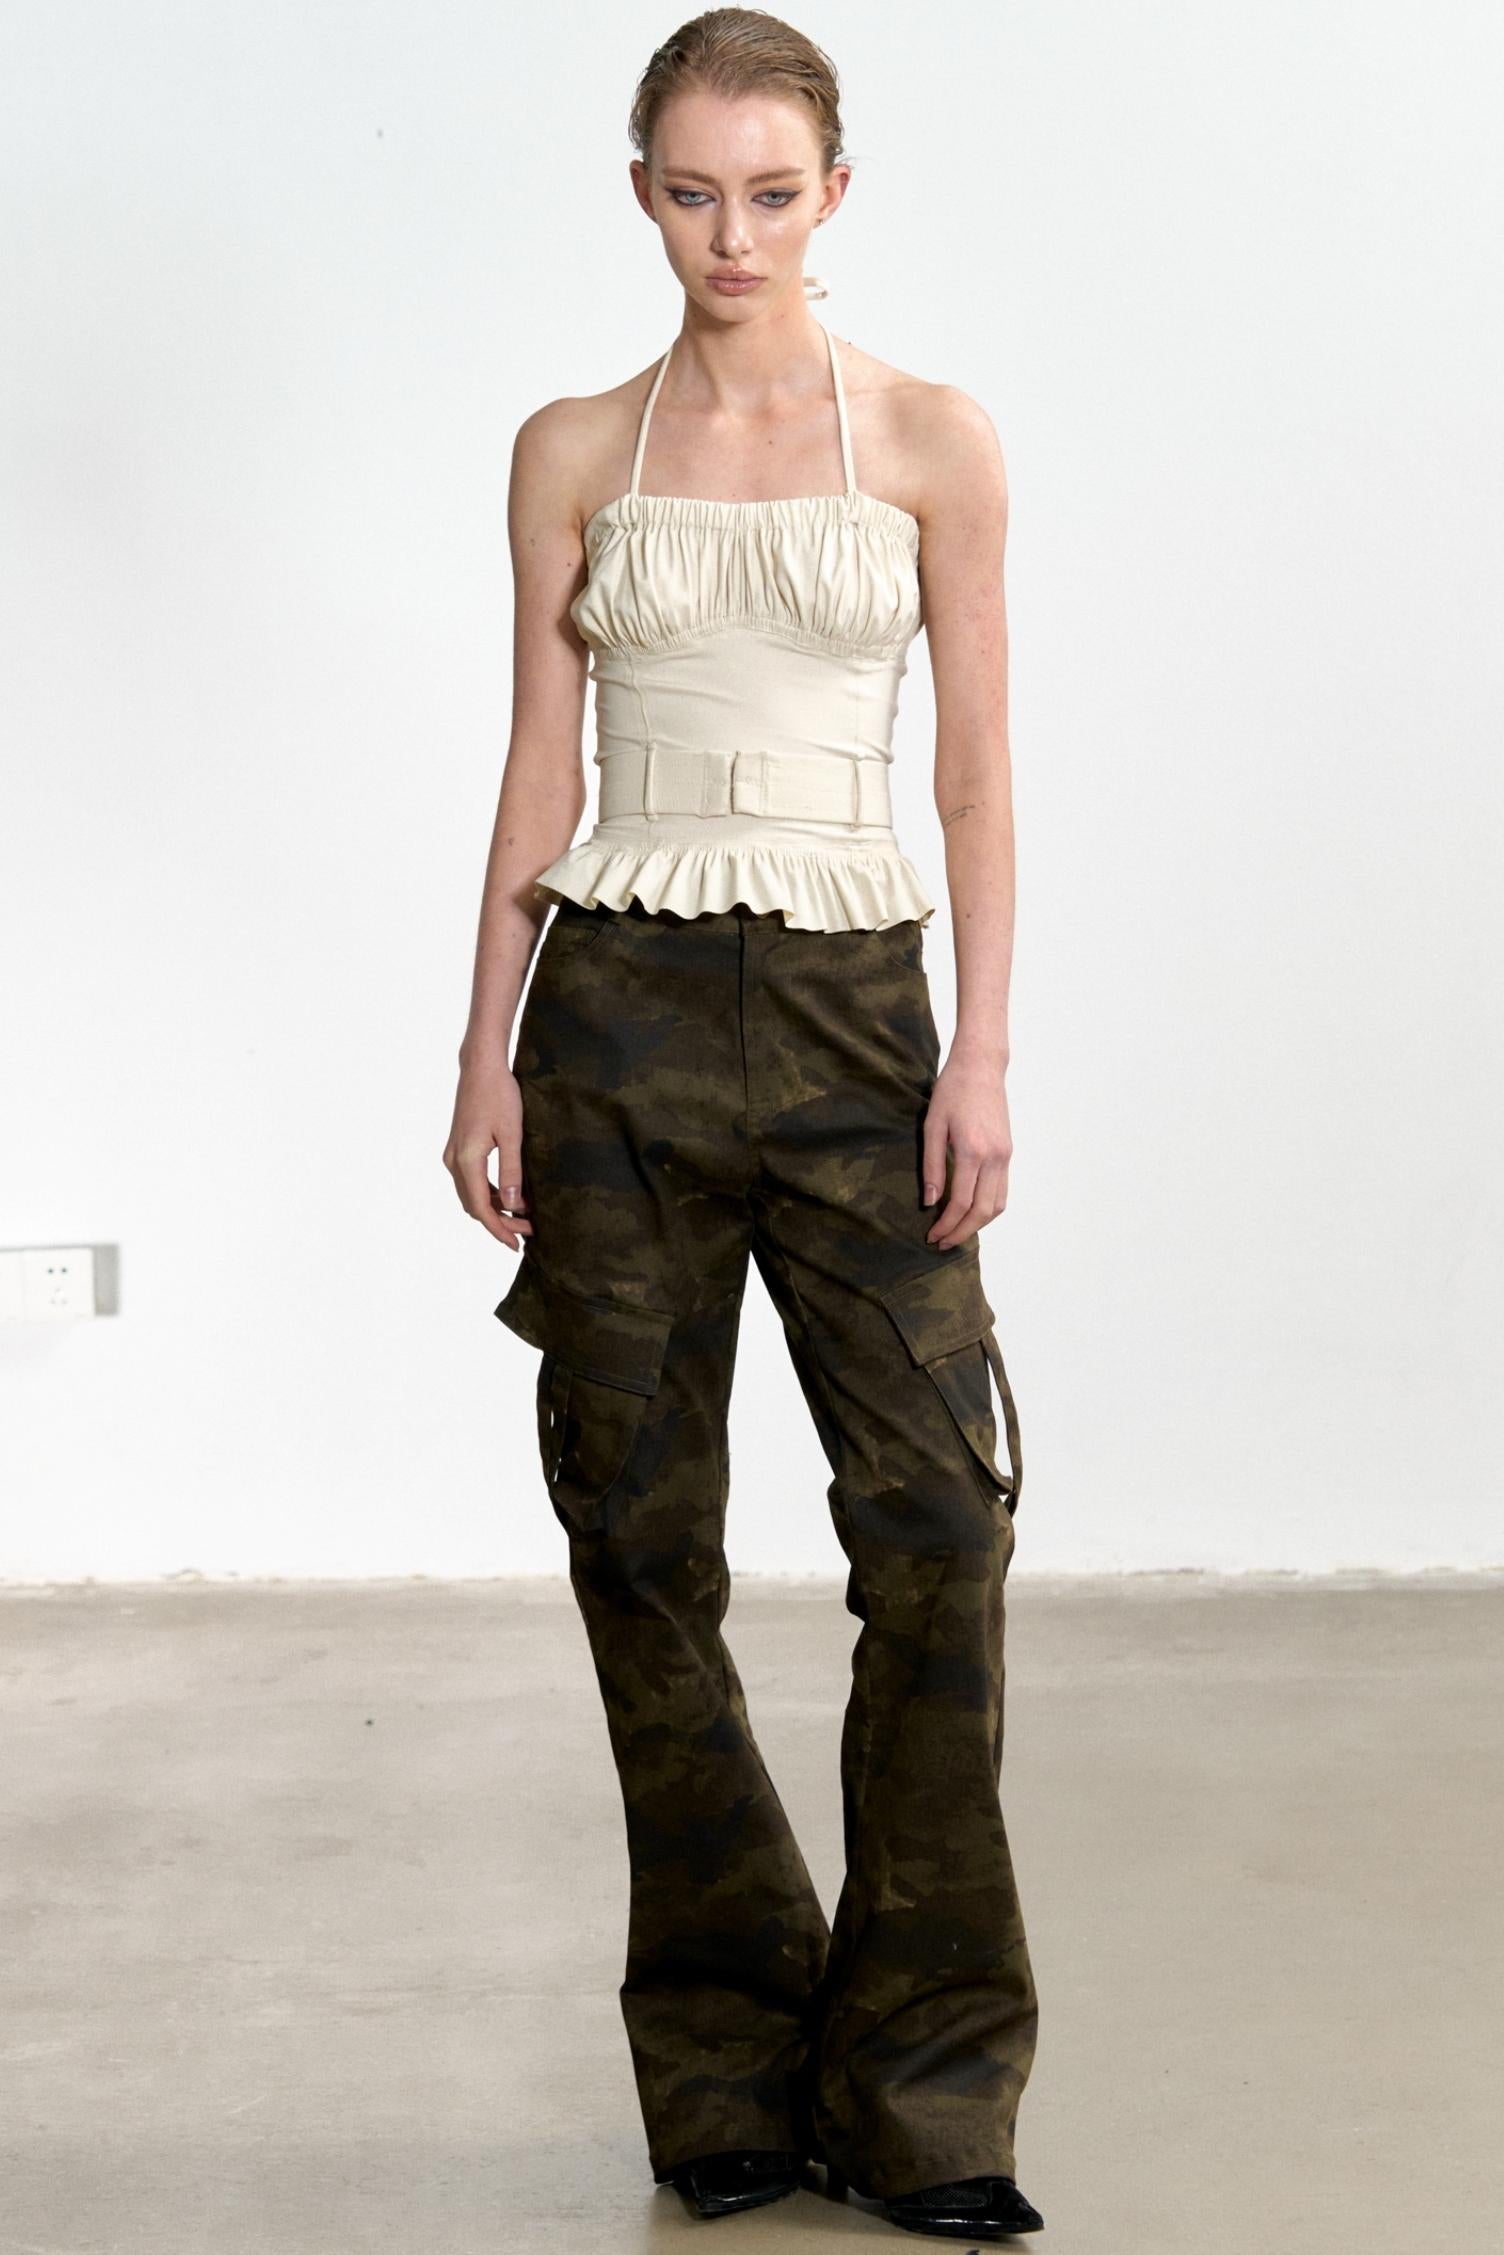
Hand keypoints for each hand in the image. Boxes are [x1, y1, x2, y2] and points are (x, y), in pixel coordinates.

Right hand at [442, 1056, 533, 1250]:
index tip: (517, 1244)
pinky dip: (489, 1193)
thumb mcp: (512, 1134)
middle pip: (474, 1205)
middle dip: (500, 1222)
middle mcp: (454, 1162)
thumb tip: (513, 1206)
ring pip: (471, 1195)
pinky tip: (510, 1195)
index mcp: (467, 1161)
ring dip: (494, 1209)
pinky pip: (471, 1181)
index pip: (481, 1208)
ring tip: (522, 1217)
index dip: (499, 1230)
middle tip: (528, 1232)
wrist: (480, 1067)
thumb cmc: (499, 1095)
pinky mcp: (458, 1148)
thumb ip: (512, 1171)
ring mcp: (453, 1155)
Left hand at [921, 1049, 1011, 1248]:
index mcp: (973, 1151)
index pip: (960, 1202)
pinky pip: (1002, 1191)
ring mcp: (1005, 1156)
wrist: (982, 1067)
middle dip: (961, 1232)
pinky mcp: (1008, 1153)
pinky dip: (988, 1209)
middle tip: (941, 1242)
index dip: (946, 1225)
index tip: (931, 1236)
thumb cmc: (952, 1091)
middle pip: (982, 1211)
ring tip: (955, 1232)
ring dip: (977, 1225)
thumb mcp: (932, 1126)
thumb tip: (929, 1201)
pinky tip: (970, 1212)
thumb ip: (931, 1166)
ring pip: (997, 1206)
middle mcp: (994, 1158)